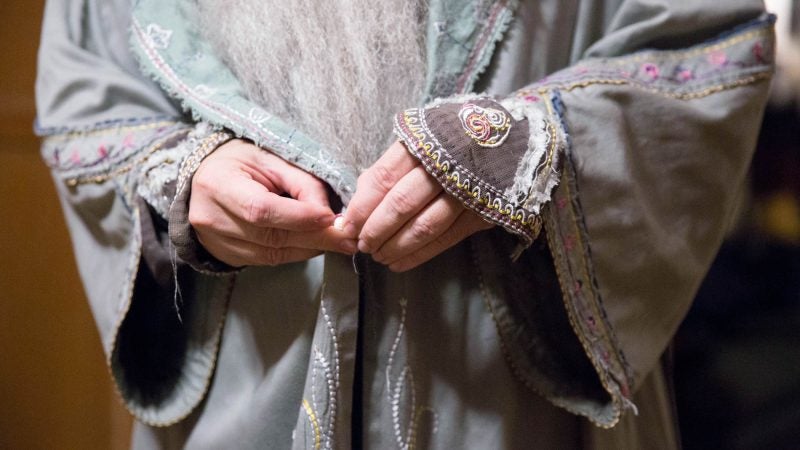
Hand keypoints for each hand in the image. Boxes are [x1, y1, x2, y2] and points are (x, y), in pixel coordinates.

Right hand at [189, 139, 356, 266]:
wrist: (206, 176)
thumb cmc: (242, 161)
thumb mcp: (272, 159)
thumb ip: (302, 183)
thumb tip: (330, 215)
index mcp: (218, 184)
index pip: (262, 209)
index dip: (300, 217)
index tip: (332, 218)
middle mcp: (211, 218)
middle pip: (270, 237)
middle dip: (315, 238)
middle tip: (348, 238)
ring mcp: (214, 242)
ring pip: (271, 254)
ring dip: (309, 248)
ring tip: (337, 241)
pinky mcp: (224, 255)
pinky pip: (266, 260)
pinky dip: (294, 253)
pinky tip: (312, 244)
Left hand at [343, 141, 492, 271]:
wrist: (513, 138)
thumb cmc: (456, 138)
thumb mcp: (422, 139)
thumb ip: (391, 167)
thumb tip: (359, 200)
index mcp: (424, 143)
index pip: (384, 178)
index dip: (362, 206)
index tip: (346, 226)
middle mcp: (445, 166)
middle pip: (402, 204)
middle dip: (376, 230)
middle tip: (361, 245)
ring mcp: (467, 191)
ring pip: (424, 226)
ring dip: (396, 246)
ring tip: (378, 256)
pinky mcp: (483, 212)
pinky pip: (446, 239)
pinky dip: (420, 254)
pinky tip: (400, 263)